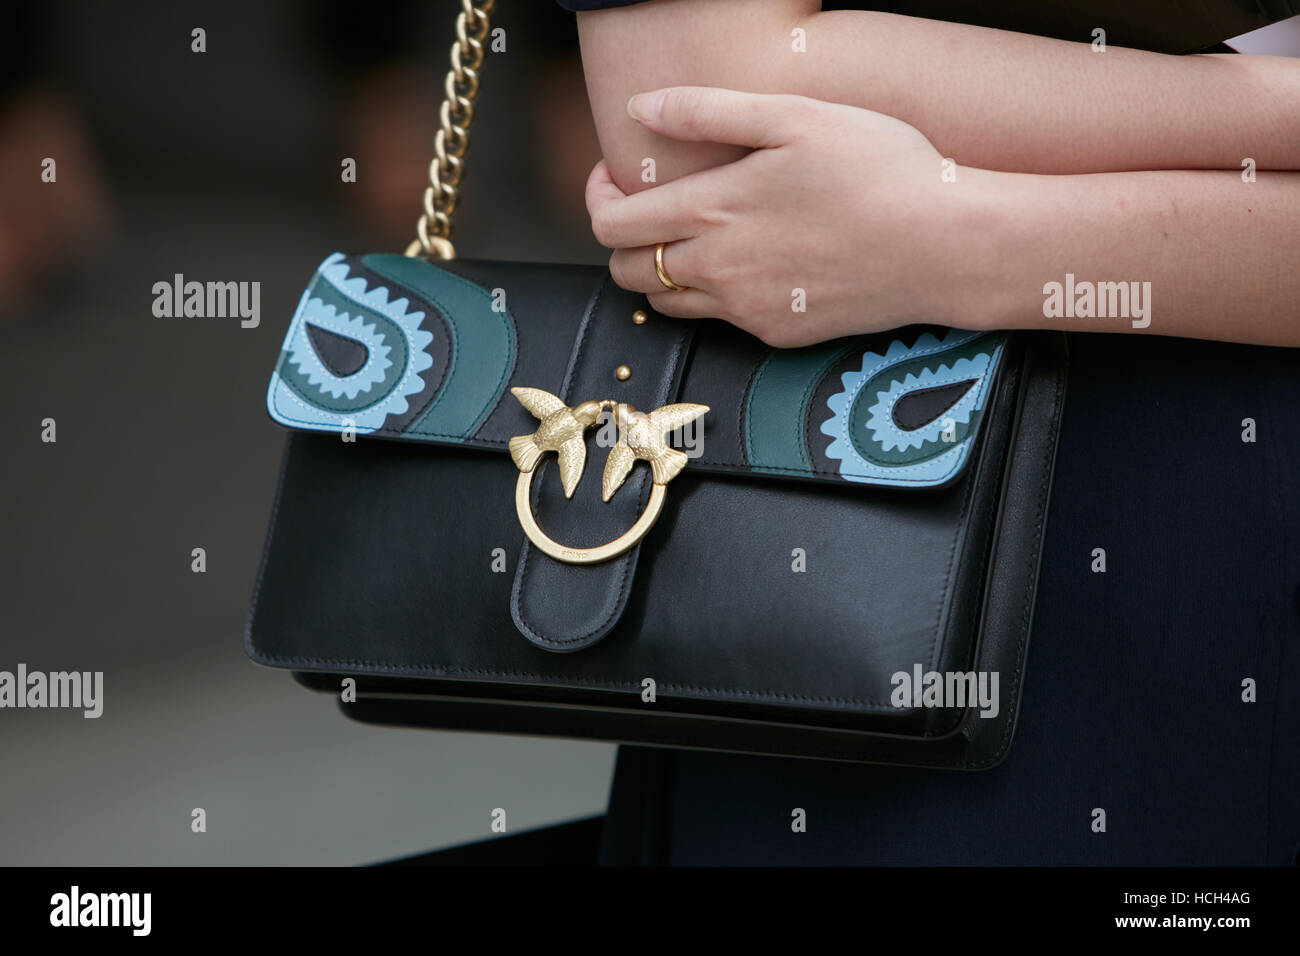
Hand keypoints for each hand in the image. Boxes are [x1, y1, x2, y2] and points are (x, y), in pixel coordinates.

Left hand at [585, 86, 998, 346]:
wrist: (945, 245)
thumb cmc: (880, 168)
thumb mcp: (793, 116)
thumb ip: (706, 110)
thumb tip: (639, 107)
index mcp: (711, 211)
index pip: (611, 225)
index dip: (598, 199)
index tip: (613, 178)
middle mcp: (717, 270)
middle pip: (627, 271)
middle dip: (623, 239)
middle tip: (649, 209)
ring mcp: (746, 309)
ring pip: (667, 302)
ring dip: (663, 270)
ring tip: (696, 235)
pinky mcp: (776, 333)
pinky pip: (721, 320)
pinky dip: (715, 293)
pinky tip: (751, 261)